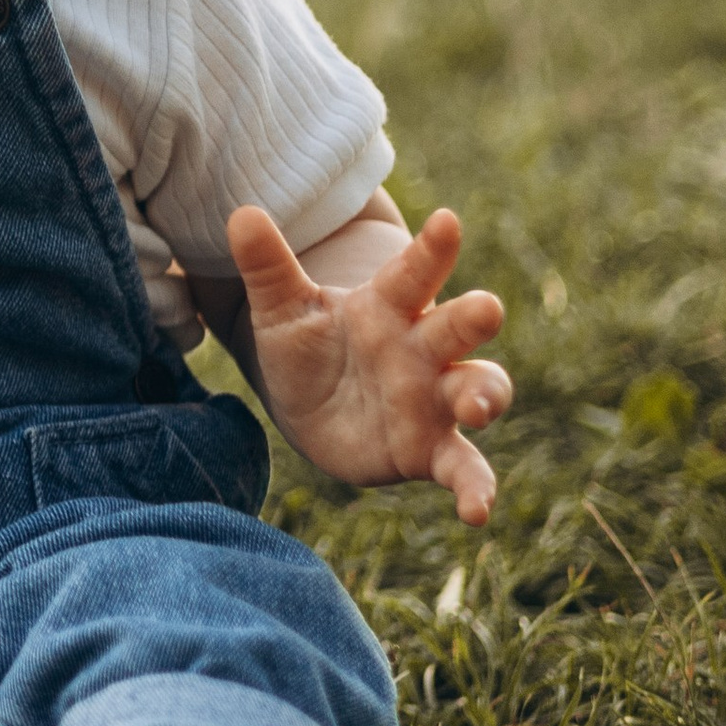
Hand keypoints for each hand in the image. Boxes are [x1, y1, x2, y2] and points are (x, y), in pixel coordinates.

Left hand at [225, 203, 511, 523]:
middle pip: (456, 327)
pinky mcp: (430, 448)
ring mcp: (433, 399)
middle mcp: (422, 348)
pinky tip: (477, 511)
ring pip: (477, 388)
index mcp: (389, 306)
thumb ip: (267, 265)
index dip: (432, 248)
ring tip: (479, 405)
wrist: (310, 405)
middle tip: (485, 308)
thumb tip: (239, 213)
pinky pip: (462, 467)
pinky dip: (475, 488)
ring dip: (485, 395)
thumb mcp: (280, 307)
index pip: (413, 271)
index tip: (447, 220)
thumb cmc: (306, 345)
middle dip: (473, 317)